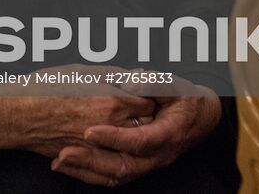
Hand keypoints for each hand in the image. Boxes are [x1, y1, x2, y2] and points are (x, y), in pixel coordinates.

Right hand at [0, 67, 156, 158]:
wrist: (19, 116)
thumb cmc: (45, 88)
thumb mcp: (80, 71)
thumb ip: (111, 75)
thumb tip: (133, 76)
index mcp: (111, 100)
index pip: (148, 100)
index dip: (146, 94)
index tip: (141, 92)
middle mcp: (111, 125)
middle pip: (146, 123)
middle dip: (145, 114)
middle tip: (137, 107)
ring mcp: (101, 145)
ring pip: (133, 142)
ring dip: (133, 132)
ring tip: (125, 122)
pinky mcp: (89, 157)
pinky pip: (115, 156)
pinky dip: (117, 148)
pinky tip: (110, 138)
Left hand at [53, 85, 221, 186]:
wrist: (199, 119)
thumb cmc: (186, 98)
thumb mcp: (176, 85)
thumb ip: (153, 82)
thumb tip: (130, 81)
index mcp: (168, 134)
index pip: (140, 141)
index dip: (114, 138)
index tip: (89, 131)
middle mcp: (157, 156)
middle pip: (123, 167)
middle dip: (92, 161)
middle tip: (64, 153)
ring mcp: (146, 165)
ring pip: (115, 176)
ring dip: (86, 170)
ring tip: (59, 162)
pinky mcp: (136, 166)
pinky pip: (111, 177)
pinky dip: (88, 174)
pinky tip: (67, 166)